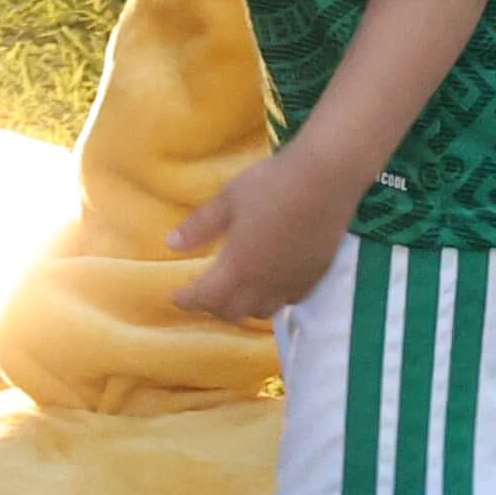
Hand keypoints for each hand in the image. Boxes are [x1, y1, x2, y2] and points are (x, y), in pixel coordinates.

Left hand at [170, 146, 360, 327]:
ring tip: (234, 292)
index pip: (207, 297)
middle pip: (234, 312)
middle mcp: (264, 284)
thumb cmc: (270, 185)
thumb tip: (171, 244)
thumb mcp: (227, 199)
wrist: (324, 181)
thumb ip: (199, 226)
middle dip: (213, 307)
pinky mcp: (314, 277)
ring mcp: (291, 284)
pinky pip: (288, 301)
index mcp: (238, 267)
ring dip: (243, 308)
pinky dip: (271, 300)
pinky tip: (268, 284)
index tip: (176, 297)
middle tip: (203, 293)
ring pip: (262, 312)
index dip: (188, 301)